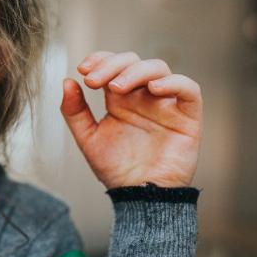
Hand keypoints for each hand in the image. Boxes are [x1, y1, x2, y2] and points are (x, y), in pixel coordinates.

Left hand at [60, 51, 201, 188]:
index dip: (100, 59)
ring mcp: (166, 104)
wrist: (139, 197)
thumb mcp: (88, 138)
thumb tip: (67, 81)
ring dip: (136, 71)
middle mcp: (143, 96)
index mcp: (121, 98)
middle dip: (112, 65)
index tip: (83, 70)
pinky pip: (189, 90)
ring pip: (159, 69)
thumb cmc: (116, 169)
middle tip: (93, 81)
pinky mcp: (188, 117)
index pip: (113, 64)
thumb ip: (75, 111)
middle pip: (133, 62)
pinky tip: (153, 89)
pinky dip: (174, 83)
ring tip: (116, 88)